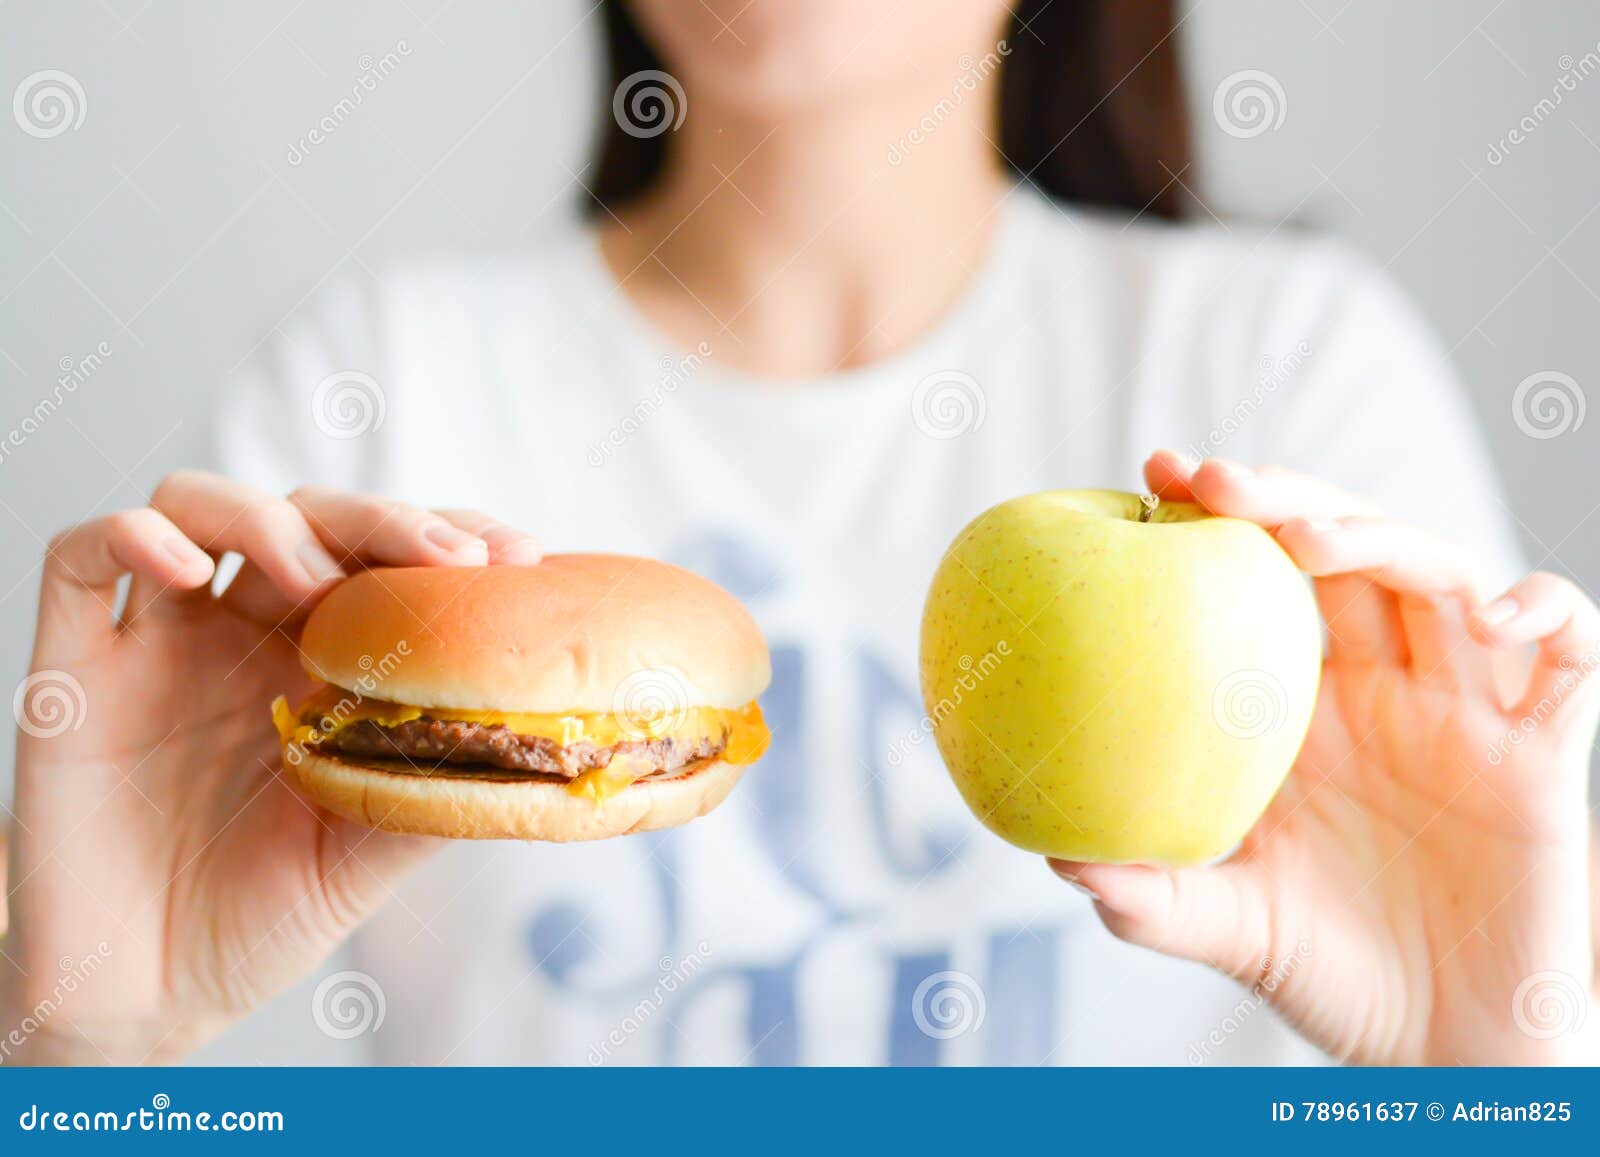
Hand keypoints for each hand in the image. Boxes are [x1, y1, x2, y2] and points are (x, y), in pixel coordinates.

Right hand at [1, 471, 540, 1063]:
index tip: (518, 557)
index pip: (390, 558)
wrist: (150, 994)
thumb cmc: (266, 915)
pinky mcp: (77, 665)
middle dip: (383, 520)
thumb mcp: (371, 850)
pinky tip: (182, 568)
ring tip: (313, 577)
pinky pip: (83, 558)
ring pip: (199, 506)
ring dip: (266, 519)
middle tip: (445, 558)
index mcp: (329, 659)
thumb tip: (540, 743)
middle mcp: (248, 631)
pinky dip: (130, 535)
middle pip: (310, 515)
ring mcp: (162, 639)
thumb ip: (436, 783)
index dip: (453, 537)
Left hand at [1050, 452, 1598, 1064]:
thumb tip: (1058, 857)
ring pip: (1441, 577)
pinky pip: (1568, 655)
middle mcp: (1382, 692)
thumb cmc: (1332, 977)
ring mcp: (1464, 712)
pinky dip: (1546, 611)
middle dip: (1284, 497)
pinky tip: (1495, 613)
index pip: (1259, 583)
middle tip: (1210, 480)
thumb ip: (1155, 896)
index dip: (1218, 522)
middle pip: (1345, 551)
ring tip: (1313, 538)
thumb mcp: (1232, 928)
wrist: (1447, 1051)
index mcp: (1303, 711)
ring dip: (1384, 538)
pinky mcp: (1546, 751)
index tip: (1153, 476)